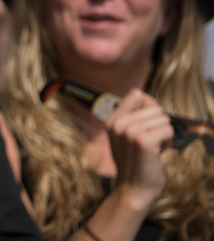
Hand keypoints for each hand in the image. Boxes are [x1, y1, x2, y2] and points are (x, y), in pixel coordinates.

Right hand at [107, 89, 172, 211]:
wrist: (133, 188)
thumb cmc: (135, 162)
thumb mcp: (125, 136)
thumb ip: (133, 117)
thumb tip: (151, 102)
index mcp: (112, 119)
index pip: (137, 94)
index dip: (150, 106)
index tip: (149, 122)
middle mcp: (118, 123)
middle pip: (154, 106)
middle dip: (159, 123)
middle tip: (151, 140)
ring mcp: (129, 131)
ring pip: (163, 118)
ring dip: (164, 133)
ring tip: (154, 146)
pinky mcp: (143, 141)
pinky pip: (168, 129)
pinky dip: (168, 140)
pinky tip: (159, 151)